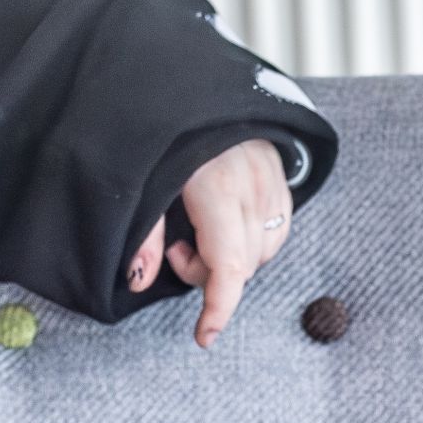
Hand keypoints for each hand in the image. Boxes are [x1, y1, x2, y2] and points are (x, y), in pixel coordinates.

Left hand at [126, 139, 293, 347]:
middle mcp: (252, 188)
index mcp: (216, 188)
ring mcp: (273, 182)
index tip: (204, 337)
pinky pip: (277, 231)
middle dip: (208, 274)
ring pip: (263, 252)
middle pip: (242, 266)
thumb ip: (144, 234)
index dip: (218, 308)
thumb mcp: (145, 179)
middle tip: (176, 247)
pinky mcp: (283, 178)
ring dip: (232, 259)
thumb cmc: (166, 132)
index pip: (227, 266)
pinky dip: (253, 242)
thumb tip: (139, 281)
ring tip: (200, 230)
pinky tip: (228, 224)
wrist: (199, 85)